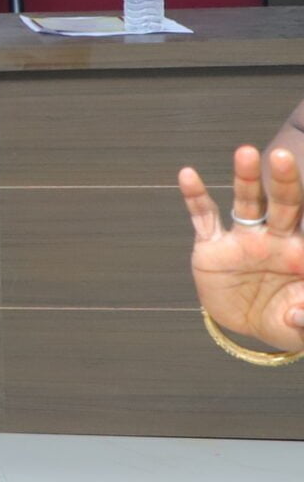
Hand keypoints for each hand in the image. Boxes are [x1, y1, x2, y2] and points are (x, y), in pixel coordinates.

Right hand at [180, 145, 303, 353]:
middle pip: (283, 204)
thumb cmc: (285, 320)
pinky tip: (188, 175)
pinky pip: (204, 218)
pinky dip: (195, 197)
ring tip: (245, 153)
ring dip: (246, 179)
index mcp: (302, 254)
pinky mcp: (211, 247)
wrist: (248, 324)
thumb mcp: (299, 328)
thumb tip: (300, 312)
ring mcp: (243, 240)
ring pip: (247, 204)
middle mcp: (275, 239)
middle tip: (283, 156)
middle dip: (284, 181)